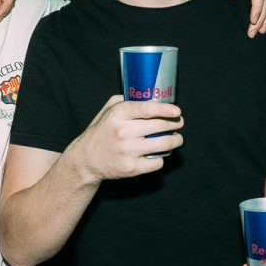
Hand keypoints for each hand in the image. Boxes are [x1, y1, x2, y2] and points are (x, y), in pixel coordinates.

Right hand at [68, 95, 182, 181]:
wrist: (86, 160)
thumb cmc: (101, 132)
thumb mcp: (107, 111)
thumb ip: (126, 101)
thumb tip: (150, 98)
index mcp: (117, 115)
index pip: (145, 109)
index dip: (164, 109)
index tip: (177, 111)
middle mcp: (123, 132)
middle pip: (160, 126)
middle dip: (175, 124)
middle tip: (179, 123)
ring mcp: (128, 151)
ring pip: (164, 144)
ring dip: (175, 140)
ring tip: (176, 138)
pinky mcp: (132, 168)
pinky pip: (158, 162)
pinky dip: (162, 157)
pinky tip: (159, 153)